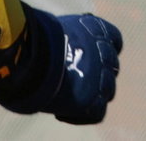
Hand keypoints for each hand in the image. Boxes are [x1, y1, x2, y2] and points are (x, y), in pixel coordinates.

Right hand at [0, 11, 122, 124]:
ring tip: (66, 97)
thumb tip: (53, 44)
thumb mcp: (52, 30)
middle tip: (74, 79)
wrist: (31, 57)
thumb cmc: (32, 38)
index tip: (89, 54)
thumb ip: (64, 38)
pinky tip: (61, 112)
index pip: (114, 38)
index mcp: (95, 28)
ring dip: (91, 94)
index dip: (105, 47)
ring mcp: (101, 77)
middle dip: (97, 73)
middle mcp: (104, 51)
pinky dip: (81, 115)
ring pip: (107, 90)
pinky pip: (96, 112)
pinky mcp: (93, 99)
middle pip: (111, 66)